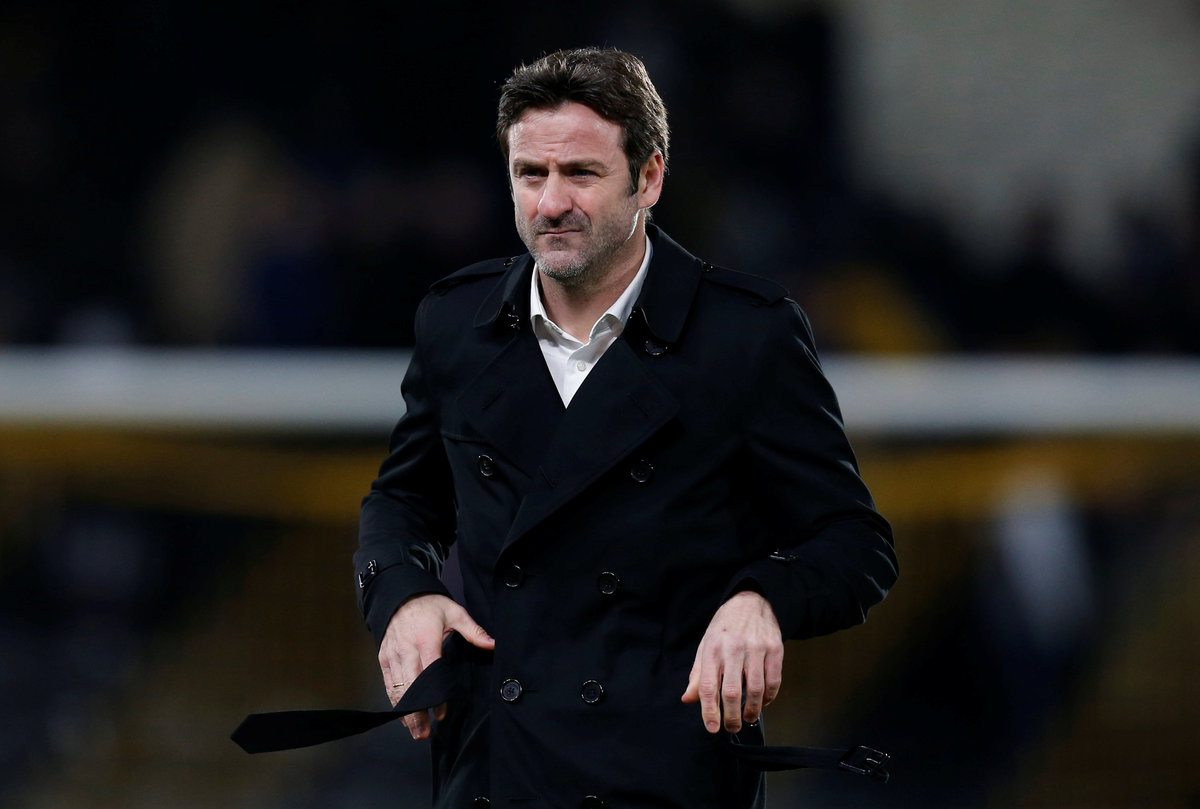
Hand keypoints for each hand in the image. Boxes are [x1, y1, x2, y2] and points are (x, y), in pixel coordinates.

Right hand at [378, 593, 494, 739]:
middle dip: (416, 712)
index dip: (435, 695)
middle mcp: (406, 648)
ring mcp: (393, 654)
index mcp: (426, 638)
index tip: (441, 713)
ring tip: (414, 731)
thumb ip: (474, 631)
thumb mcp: (455, 612)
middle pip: (410, 686)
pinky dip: (394, 700)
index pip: (430, 671)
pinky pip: (388, 683)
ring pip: (397, 688)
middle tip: (423, 734)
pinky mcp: (384, 657)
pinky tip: (402, 714)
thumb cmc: (430, 605)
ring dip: (404, 711)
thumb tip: (493, 645)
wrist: (400, 595)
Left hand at [681, 590, 783, 733]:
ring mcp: (756, 648)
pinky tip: (762, 702)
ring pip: (755, 690)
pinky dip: (768, 698)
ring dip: (752, 711)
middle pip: (732, 692)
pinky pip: (773, 681)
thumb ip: (698, 674)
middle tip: (731, 728)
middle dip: (731, 717)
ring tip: (747, 718)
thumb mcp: (706, 645)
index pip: (708, 686)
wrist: (752, 601)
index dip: (709, 711)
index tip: (712, 728)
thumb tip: (687, 699)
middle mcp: (734, 648)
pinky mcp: (775, 649)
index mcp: (712, 648)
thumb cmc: (725, 626)